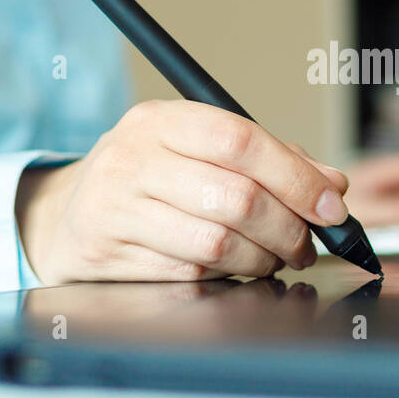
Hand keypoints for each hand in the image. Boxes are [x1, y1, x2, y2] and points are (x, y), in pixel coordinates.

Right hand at [14, 100, 350, 283]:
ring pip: (217, 243)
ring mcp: (114, 207)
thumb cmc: (150, 177)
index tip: (331, 206)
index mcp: (161, 120)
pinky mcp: (107, 254)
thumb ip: (270, 158)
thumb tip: (332, 184)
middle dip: (288, 230)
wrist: (66, 213)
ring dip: (262, 260)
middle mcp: (132, 158)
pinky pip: (189, 274)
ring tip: (274, 259)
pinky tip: (235, 269)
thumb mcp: (199, 149)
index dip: (296, 177)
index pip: (241, 141)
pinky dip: (227, 277)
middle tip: (307, 244)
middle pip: (236, 198)